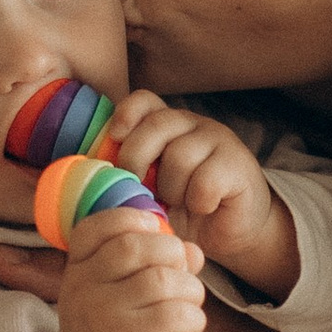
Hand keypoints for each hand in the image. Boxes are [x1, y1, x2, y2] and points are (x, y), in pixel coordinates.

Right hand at [50, 207, 206, 331]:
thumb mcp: (119, 293)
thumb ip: (153, 263)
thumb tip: (193, 251)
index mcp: (79, 268)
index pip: (97, 226)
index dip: (132, 218)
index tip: (154, 230)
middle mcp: (86, 287)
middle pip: (138, 245)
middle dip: (173, 254)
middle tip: (181, 277)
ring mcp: (106, 313)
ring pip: (164, 279)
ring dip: (191, 290)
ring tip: (189, 307)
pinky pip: (176, 312)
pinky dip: (195, 319)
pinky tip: (189, 331)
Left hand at [97, 90, 299, 300]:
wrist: (233, 230)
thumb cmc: (185, 210)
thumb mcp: (152, 191)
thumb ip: (130, 177)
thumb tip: (92, 179)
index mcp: (168, 125)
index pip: (145, 100)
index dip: (126, 113)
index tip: (115, 137)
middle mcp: (194, 125)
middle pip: (157, 126)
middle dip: (137, 159)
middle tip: (140, 190)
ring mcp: (219, 141)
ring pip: (180, 156)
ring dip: (172, 189)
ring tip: (180, 203)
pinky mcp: (238, 165)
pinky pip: (206, 180)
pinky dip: (198, 201)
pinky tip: (203, 207)